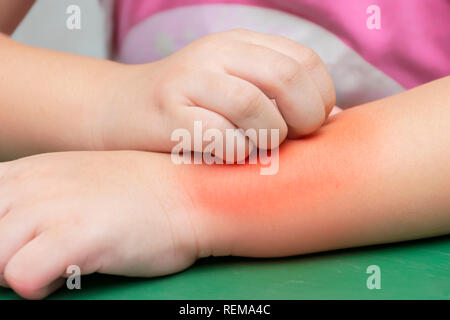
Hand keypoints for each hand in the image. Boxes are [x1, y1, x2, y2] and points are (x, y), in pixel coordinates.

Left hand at [0, 151, 200, 298]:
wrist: (187, 193)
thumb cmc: (138, 193)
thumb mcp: (73, 180)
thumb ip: (35, 196)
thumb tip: (11, 226)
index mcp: (29, 173)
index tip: (14, 246)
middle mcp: (33, 186)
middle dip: (0, 256)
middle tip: (33, 259)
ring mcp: (54, 209)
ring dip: (14, 272)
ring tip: (53, 266)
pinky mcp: (78, 236)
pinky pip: (22, 276)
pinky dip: (39, 286)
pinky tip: (70, 274)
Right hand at [103, 29, 334, 158]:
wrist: (121, 110)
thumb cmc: (191, 109)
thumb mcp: (238, 88)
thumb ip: (282, 97)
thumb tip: (338, 119)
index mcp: (241, 43)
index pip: (306, 62)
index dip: (320, 98)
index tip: (309, 124)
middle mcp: (217, 53)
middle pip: (287, 78)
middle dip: (304, 118)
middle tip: (292, 138)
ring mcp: (190, 79)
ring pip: (255, 106)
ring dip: (268, 138)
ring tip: (257, 148)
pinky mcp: (169, 112)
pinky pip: (223, 137)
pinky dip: (237, 153)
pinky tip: (229, 155)